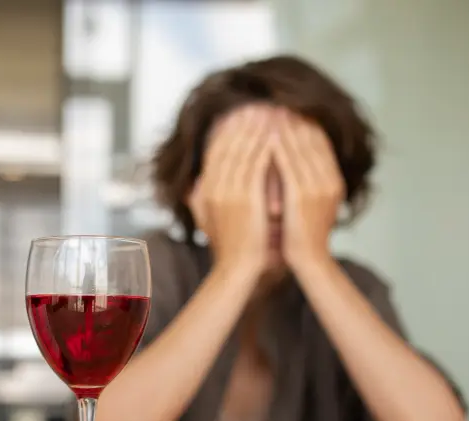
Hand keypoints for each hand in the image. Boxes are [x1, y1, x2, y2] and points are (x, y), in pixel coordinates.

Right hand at [188, 105, 271, 277]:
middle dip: (242, 123)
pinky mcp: (247, 197)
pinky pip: (257, 164)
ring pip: (243, 150)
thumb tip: (192, 183)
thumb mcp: (206, 220)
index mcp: (204, 191)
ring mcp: (230, 192)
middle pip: (228, 145)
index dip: (226, 131)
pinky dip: (266, 146)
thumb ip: (197, 199)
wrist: (238, 269)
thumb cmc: (228, 247)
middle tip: (255, 104)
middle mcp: (214, 188)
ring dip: (256, 129)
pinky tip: (277, 134)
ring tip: (268, 112)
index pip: (214, 151)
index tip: (238, 115)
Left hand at [270, 109, 343, 267]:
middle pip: (311, 138)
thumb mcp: (309, 206)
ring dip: (283, 126)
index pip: (319, 140)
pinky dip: (278, 147)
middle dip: (292, 118)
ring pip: (300, 147)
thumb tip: (292, 165)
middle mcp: (329, 180)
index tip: (286, 106)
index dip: (303, 121)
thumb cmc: (302, 238)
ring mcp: (318, 187)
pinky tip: (265, 135)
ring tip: (267, 109)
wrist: (309, 262)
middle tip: (274, 100)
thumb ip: (305, 185)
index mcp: (333, 181)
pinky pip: (289, 164)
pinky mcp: (302, 196)